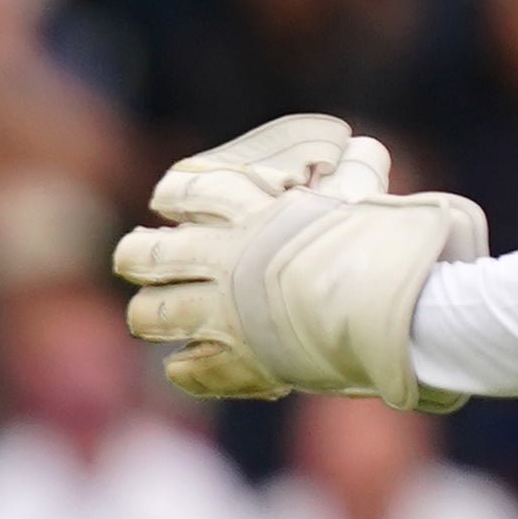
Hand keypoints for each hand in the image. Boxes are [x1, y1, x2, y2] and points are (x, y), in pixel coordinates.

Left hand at [119, 114, 393, 401]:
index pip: (186, 193)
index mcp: (251, 214)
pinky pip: (190, 370)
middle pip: (148, 255)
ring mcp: (223, 313)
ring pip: (154, 314)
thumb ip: (352, 180)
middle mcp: (224, 261)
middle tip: (133, 256)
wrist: (384, 304)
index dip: (172, 196)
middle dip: (136, 255)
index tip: (165, 200)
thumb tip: (366, 148)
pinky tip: (181, 368)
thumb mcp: (360, 201)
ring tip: (146, 317)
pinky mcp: (237, 360)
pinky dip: (185, 369)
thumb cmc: (380, 244)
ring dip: (148, 315)